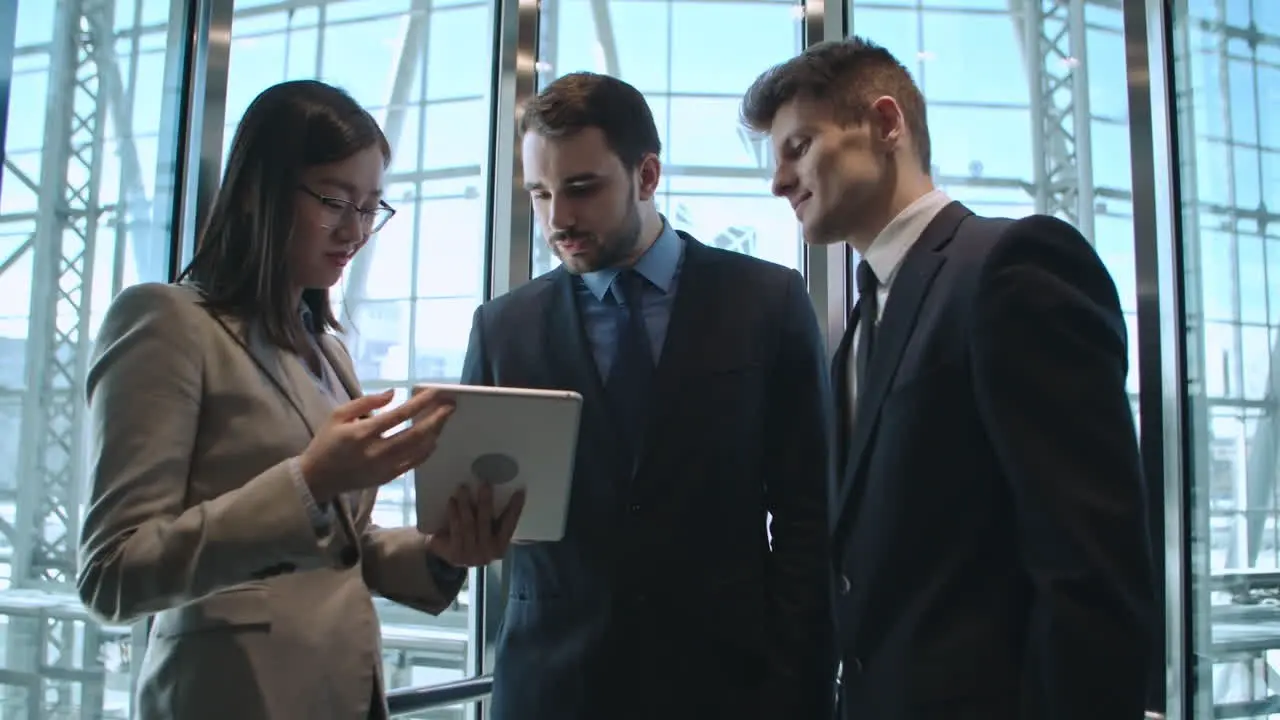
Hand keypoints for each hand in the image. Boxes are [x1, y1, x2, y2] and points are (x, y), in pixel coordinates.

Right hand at [299, 388, 454, 502]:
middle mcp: (376, 452)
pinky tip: (434, 439)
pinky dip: (426, 451)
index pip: (398, 416)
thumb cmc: (327, 441)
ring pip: (417, 450)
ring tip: (445, 418)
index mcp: (361, 433)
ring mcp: (383, 468)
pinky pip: (413, 464)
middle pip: (414, 434)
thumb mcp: (338, 415)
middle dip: (436, 418)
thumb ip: (365, 402)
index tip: (435, 392)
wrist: (319, 477)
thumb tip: (393, 393)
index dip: (419, 403)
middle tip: (451, 405)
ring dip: (435, 433)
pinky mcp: (387, 478)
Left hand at [426, 483, 524, 566]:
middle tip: (485, 484)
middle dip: (485, 502)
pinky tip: (452, 501)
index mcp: (500, 547)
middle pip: (485, 522)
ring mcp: (468, 554)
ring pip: (468, 525)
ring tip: (463, 488)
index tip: (520, 491)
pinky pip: (454, 529)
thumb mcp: (490, 535)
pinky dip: (453, 513)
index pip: (510, 525)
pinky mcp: (452, 552)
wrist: (453, 564)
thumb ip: (497, 520)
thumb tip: (504, 491)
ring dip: (466, 504)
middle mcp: (486, 552)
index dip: (515, 508)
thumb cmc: (476, 543)